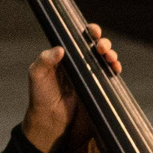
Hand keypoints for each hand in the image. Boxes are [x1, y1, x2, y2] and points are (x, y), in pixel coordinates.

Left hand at [22, 24, 121, 150]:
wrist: (50, 121)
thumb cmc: (40, 96)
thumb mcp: (37, 75)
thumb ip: (45, 60)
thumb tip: (61, 49)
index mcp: (66, 56)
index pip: (79, 39)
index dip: (89, 32)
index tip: (93, 31)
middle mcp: (79, 63)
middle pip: (96, 47)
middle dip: (103, 43)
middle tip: (101, 47)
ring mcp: (90, 75)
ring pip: (105, 59)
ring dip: (111, 55)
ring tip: (110, 58)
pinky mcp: (98, 88)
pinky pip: (110, 75)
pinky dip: (115, 69)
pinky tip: (115, 68)